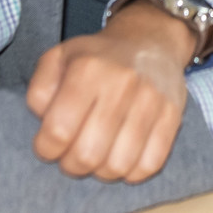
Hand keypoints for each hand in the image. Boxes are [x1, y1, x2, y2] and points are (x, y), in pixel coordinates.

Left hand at [25, 0, 192, 182]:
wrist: (150, 40)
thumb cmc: (97, 57)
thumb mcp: (58, 58)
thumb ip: (39, 90)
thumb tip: (44, 120)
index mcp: (88, 68)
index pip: (58, 131)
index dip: (46, 148)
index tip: (48, 145)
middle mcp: (122, 83)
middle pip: (87, 154)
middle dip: (72, 164)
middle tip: (71, 154)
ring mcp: (151, 100)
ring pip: (118, 165)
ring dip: (101, 171)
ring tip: (98, 155)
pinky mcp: (173, 115)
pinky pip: (150, 164)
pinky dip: (132, 172)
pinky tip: (122, 156)